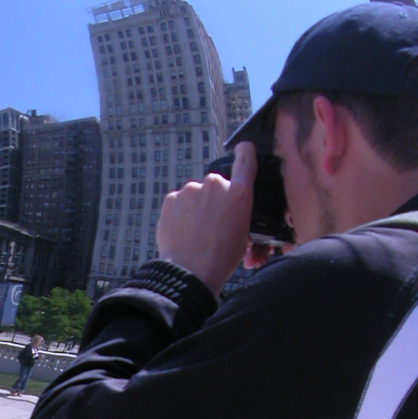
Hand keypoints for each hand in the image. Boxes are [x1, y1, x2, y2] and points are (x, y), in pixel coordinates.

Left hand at [155, 142, 255, 296]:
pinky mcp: (171, 198)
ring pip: (194, 194)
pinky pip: (177, 203)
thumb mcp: (243, 235)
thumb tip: (231, 214)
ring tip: (194, 232)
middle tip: (210, 223)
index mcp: (239, 193)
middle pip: (215, 185)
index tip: (242, 148)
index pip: (245, 159)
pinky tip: (182, 232)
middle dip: (212, 200)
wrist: (192, 271)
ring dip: (194, 207)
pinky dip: (179, 214)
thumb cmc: (221, 257)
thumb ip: (238, 213)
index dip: (244, 152)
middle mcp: (216, 185)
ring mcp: (191, 190)